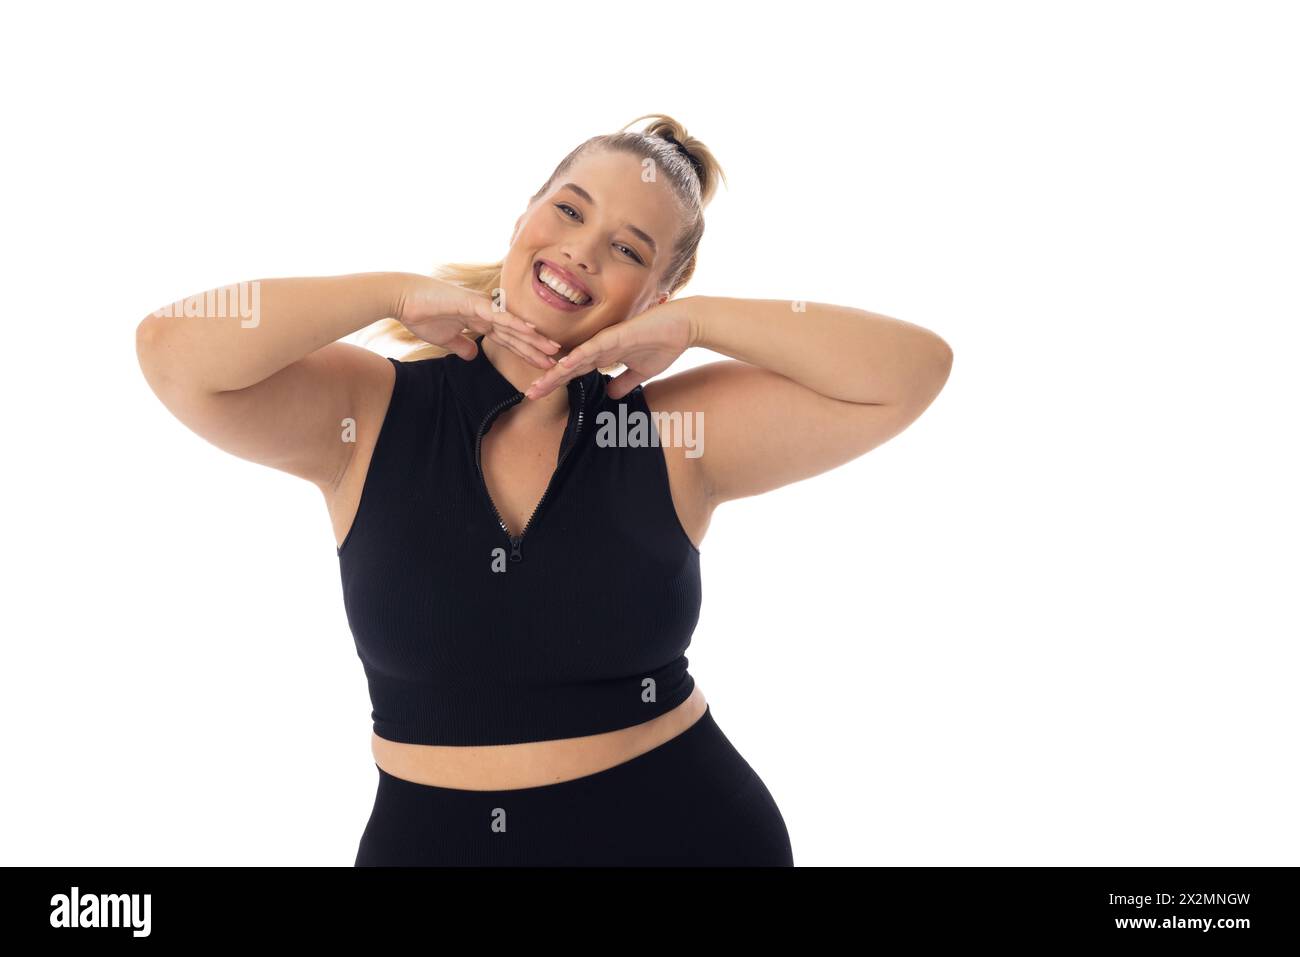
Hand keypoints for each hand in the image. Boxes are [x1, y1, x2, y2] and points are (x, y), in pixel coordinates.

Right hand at [394, 276, 560, 368]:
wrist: (403, 298)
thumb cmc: (420, 314)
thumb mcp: (446, 338)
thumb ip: (461, 345)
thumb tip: (473, 355)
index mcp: (480, 321)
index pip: (509, 339)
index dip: (526, 351)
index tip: (542, 364)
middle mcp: (486, 312)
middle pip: (517, 333)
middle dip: (537, 348)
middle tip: (558, 360)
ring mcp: (481, 306)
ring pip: (513, 325)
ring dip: (533, 338)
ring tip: (553, 350)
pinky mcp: (473, 304)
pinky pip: (498, 316)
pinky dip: (515, 323)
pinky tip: (531, 330)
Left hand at [525, 298, 694, 400]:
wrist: (684, 325)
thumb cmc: (665, 344)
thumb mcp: (642, 372)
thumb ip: (625, 382)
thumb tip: (612, 395)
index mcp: (604, 356)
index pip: (575, 372)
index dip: (556, 383)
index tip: (538, 394)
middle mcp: (600, 347)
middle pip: (568, 366)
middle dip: (548, 380)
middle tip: (528, 394)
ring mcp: (606, 340)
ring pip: (575, 358)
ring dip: (556, 372)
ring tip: (538, 385)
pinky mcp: (616, 335)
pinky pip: (593, 348)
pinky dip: (578, 357)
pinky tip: (563, 367)